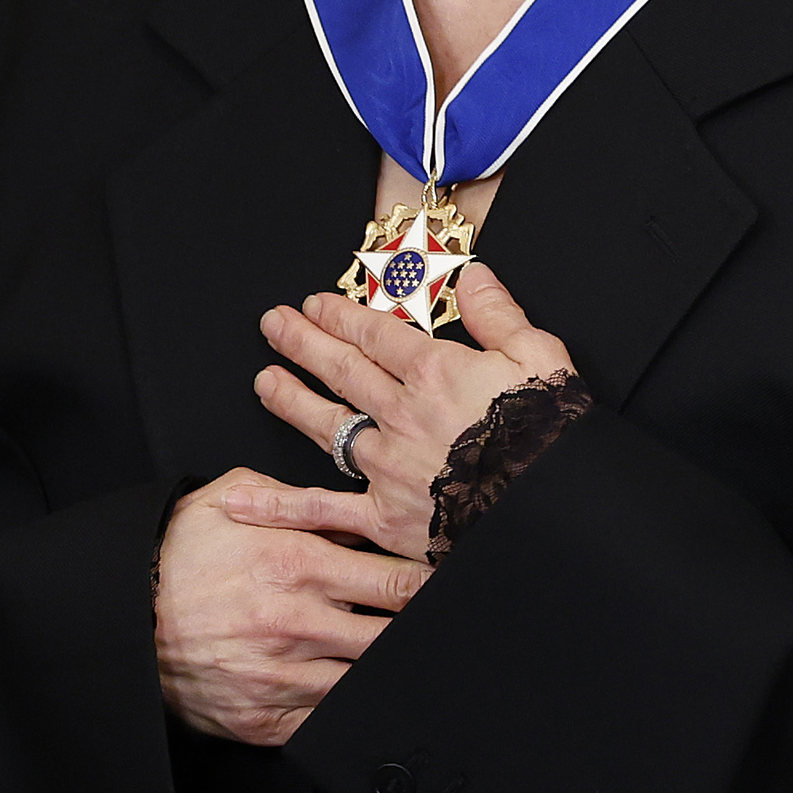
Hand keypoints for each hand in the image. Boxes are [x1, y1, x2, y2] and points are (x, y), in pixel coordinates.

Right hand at [152, 466, 426, 746]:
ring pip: (366, 680)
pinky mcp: (262, 719)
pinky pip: (326, 720)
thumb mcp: (234, 498)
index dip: (432, 586)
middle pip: (392, 636)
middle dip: (420, 629)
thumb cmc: (175, 551)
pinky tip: (360, 693)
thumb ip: (300, 501)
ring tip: (405, 660)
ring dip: (388, 670)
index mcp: (299, 566)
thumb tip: (353, 506)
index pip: (396, 583)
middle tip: (442, 624)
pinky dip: (347, 707)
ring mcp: (281, 678)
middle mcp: (297, 625)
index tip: (452, 584)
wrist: (117, 613)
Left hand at [255, 265, 574, 560]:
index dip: (339, 315)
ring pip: (327, 425)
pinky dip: (279, 505)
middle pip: (342, 370)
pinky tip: (239, 499)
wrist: (553, 508)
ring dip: (290, 399)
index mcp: (436, 371)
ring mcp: (387, 465)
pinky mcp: (384, 516)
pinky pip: (323, 508)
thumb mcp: (540, 355)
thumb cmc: (551, 430)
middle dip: (303, 342)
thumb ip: (499, 314)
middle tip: (272, 323)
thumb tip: (474, 276)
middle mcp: (401, 413)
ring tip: (263, 380)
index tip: (313, 303)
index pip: (374, 333)